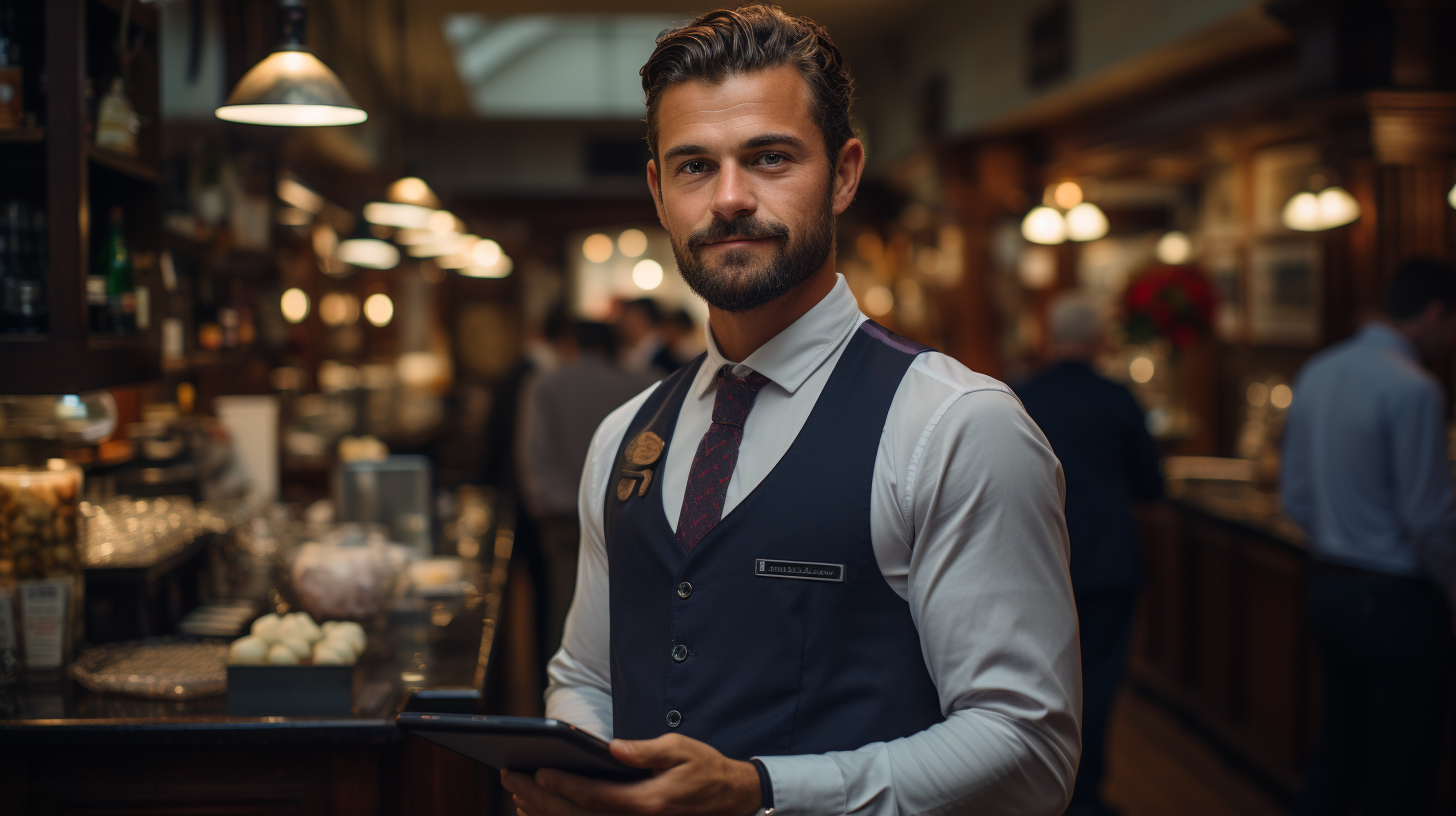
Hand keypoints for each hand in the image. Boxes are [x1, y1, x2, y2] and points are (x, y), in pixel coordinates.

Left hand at [500, 733, 761, 815]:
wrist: (729, 799)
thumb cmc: (704, 770)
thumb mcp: (681, 750)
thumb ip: (646, 751)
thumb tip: (612, 748)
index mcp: (646, 802)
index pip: (594, 796)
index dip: (563, 785)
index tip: (537, 771)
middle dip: (540, 799)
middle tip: (512, 779)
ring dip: (544, 811)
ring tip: (517, 792)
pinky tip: (541, 808)